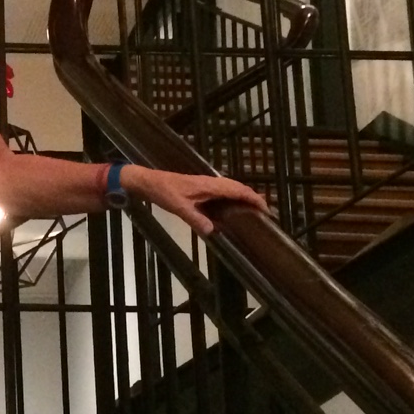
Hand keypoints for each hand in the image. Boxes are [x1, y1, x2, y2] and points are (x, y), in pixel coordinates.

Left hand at [123, 166, 267, 236]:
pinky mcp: (200, 188)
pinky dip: (231, 198)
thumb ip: (195, 218)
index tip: (265, 209)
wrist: (148, 182)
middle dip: (252, 198)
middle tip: (264, 212)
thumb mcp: (178, 207)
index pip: (238, 190)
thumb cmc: (163, 192)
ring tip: (252, 210)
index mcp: (210, 185)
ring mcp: (205, 184)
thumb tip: (213, 231)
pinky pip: (221, 192)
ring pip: (230, 189)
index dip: (253, 198)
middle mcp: (211, 182)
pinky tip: (229, 210)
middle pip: (238, 188)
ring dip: (243, 197)